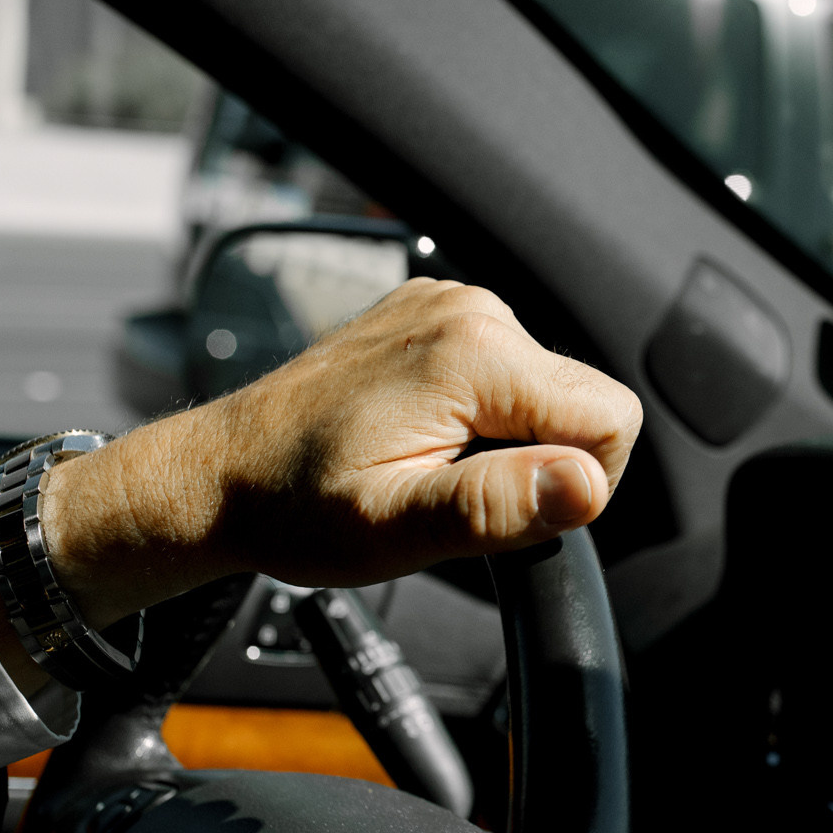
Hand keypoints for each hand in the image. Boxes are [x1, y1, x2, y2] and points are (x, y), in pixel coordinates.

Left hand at [0, 279, 643, 692]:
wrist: (219, 472)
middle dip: (542, 460)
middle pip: (586, 399)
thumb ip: (497, 505)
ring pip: (550, 388)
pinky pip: (509, 370)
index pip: (612, 419)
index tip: (508, 508)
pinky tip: (422, 436)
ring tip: (429, 465)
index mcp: (473, 355)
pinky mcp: (438, 316)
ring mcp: (451, 305)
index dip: (578, 484)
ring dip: (508, 439)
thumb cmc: (293, 505)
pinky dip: (482, 414)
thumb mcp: (396, 527)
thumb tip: (585, 486)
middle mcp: (470, 311)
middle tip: (456, 492)